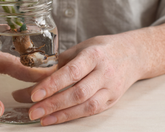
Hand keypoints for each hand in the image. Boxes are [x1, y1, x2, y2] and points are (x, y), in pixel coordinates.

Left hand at [21, 34, 143, 125]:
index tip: (33, 94)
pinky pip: (92, 111)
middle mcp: (104, 72)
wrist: (132, 55)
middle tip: (32, 111)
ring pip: (86, 106)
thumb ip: (62, 61)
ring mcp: (110, 88)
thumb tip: (37, 75)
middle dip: (53, 103)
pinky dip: (72, 116)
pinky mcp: (112, 100)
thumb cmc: (103, 49)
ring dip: (61, 114)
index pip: (72, 71)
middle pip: (78, 92)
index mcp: (94, 55)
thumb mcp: (82, 47)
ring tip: (40, 118)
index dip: (52, 84)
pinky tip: (56, 118)